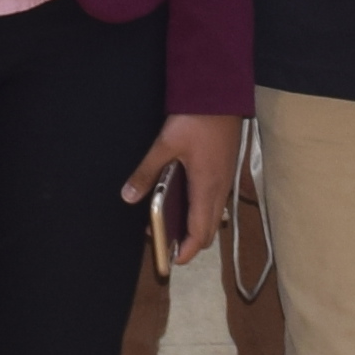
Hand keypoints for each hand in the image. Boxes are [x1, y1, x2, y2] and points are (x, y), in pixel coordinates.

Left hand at [126, 107, 241, 267]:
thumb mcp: (165, 144)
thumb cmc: (197, 118)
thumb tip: (129, 195)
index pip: (200, 232)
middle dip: (190, 242)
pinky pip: (215, 200)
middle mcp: (219, 188)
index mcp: (206, 187)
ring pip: (213, 214)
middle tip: (167, 244)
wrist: (221, 94)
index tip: (172, 260)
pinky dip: (200, 209)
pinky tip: (183, 200)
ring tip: (170, 224)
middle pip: (209, 228)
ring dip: (195, 225)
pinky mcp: (225, 169)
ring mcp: (225, 179)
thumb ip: (147, 172)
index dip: (187, 250)